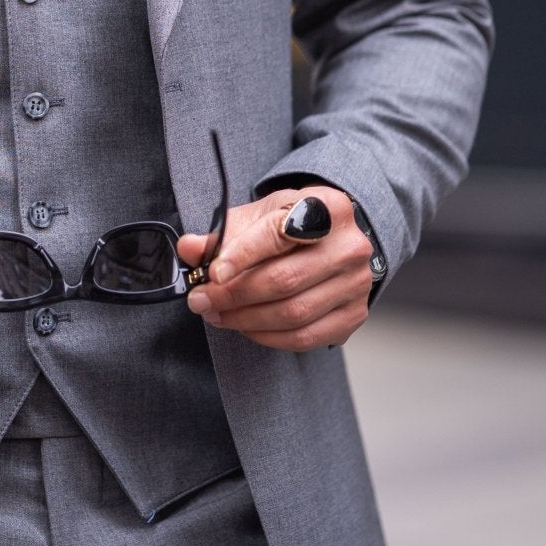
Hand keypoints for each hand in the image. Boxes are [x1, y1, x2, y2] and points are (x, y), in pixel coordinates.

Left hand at [178, 186, 372, 351]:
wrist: (329, 239)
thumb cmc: (289, 224)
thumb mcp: (257, 216)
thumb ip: (221, 233)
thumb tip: (189, 248)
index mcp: (327, 208)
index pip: (278, 234)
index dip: (240, 256)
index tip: (211, 274)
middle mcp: (349, 246)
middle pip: (284, 280)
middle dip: (233, 295)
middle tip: (202, 300)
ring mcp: (356, 284)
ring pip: (293, 313)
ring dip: (246, 320)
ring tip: (217, 314)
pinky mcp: (354, 315)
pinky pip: (305, 337)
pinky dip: (268, 337)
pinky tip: (246, 327)